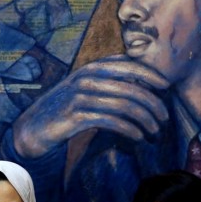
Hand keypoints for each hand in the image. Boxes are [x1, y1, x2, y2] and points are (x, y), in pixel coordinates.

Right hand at [11, 55, 170, 158]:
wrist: (34, 128)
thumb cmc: (67, 109)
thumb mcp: (87, 90)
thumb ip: (110, 83)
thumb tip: (144, 86)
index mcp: (92, 67)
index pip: (127, 64)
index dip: (150, 73)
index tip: (166, 86)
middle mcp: (87, 77)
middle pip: (131, 86)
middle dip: (152, 102)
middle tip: (164, 117)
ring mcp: (81, 96)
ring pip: (124, 105)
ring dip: (145, 120)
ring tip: (155, 131)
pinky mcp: (76, 116)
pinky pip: (112, 121)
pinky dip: (130, 129)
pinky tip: (139, 137)